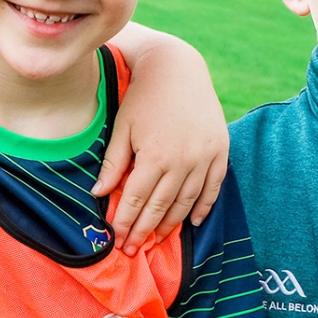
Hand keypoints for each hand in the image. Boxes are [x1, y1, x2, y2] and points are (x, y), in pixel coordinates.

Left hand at [95, 31, 228, 251]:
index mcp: (155, 157)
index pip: (136, 200)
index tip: (117, 240)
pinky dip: (204, 207)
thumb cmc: (142, 97)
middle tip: (132, 250)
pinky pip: (214, 187)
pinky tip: (193, 222)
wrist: (177, 68)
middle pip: (161, 207)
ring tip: (157, 240)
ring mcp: (205, 157)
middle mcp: (183, 161)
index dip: (125, 223)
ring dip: (172, 224)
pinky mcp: (220, 150)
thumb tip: (97, 195)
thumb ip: (113, 164)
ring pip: (187, 202)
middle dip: (144, 231)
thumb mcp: (121, 128)